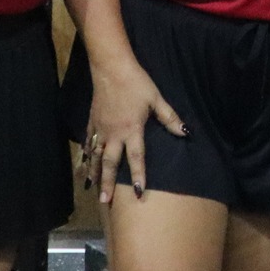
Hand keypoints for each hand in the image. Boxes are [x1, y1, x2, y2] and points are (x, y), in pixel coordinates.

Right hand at [83, 59, 187, 204]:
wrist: (111, 69)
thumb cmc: (137, 83)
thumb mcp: (156, 99)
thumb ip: (170, 118)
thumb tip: (186, 132)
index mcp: (132, 129)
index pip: (136, 157)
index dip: (139, 175)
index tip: (139, 193)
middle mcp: (114, 134)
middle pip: (110, 163)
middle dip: (108, 183)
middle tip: (105, 201)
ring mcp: (100, 129)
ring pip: (95, 156)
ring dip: (94, 173)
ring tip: (93, 189)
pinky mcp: (92, 122)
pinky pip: (88, 142)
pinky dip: (85, 155)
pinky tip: (83, 163)